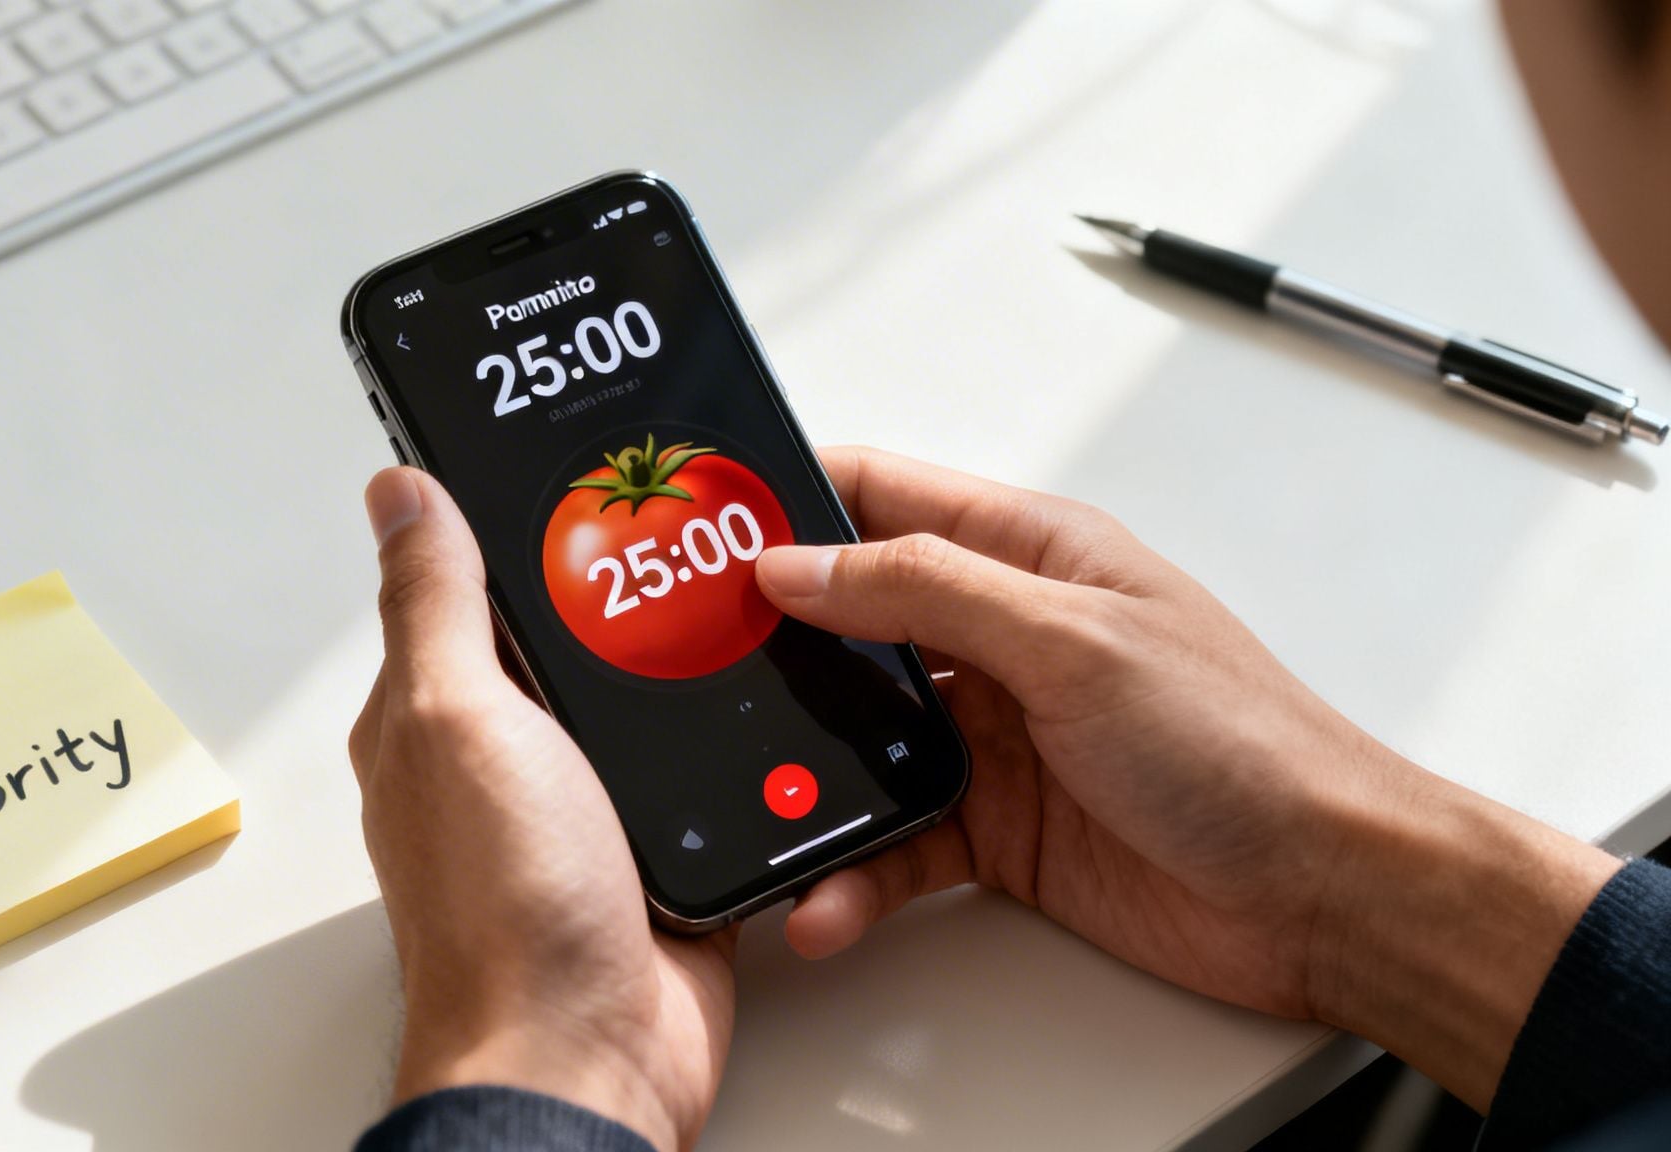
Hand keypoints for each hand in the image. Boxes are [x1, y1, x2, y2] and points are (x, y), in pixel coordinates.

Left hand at [349, 467, 736, 1151]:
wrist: (590, 1054)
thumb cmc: (506, 909)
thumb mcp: (458, 719)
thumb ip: (437, 604)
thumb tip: (400, 493)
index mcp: (436, 717)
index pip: (469, 588)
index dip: (519, 526)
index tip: (578, 469)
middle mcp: (503, 759)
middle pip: (571, 640)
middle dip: (626, 592)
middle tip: (693, 527)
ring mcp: (582, 808)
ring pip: (641, 702)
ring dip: (683, 666)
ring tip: (745, 598)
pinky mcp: (656, 852)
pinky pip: (697, 775)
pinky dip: (727, 746)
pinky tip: (764, 702)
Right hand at [756, 447, 1617, 1109]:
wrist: (1322, 894)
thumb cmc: (1243, 746)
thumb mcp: (1074, 641)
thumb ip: (929, 592)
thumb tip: (801, 564)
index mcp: (1033, 555)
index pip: (883, 494)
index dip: (789, 497)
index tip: (703, 520)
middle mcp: (1005, 635)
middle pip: (851, 619)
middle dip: (770, 647)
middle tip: (686, 673)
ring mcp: (996, 733)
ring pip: (859, 737)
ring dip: (806, 773)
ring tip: (751, 803)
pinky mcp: (995, 827)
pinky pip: (894, 836)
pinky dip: (853, 868)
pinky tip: (826, 896)